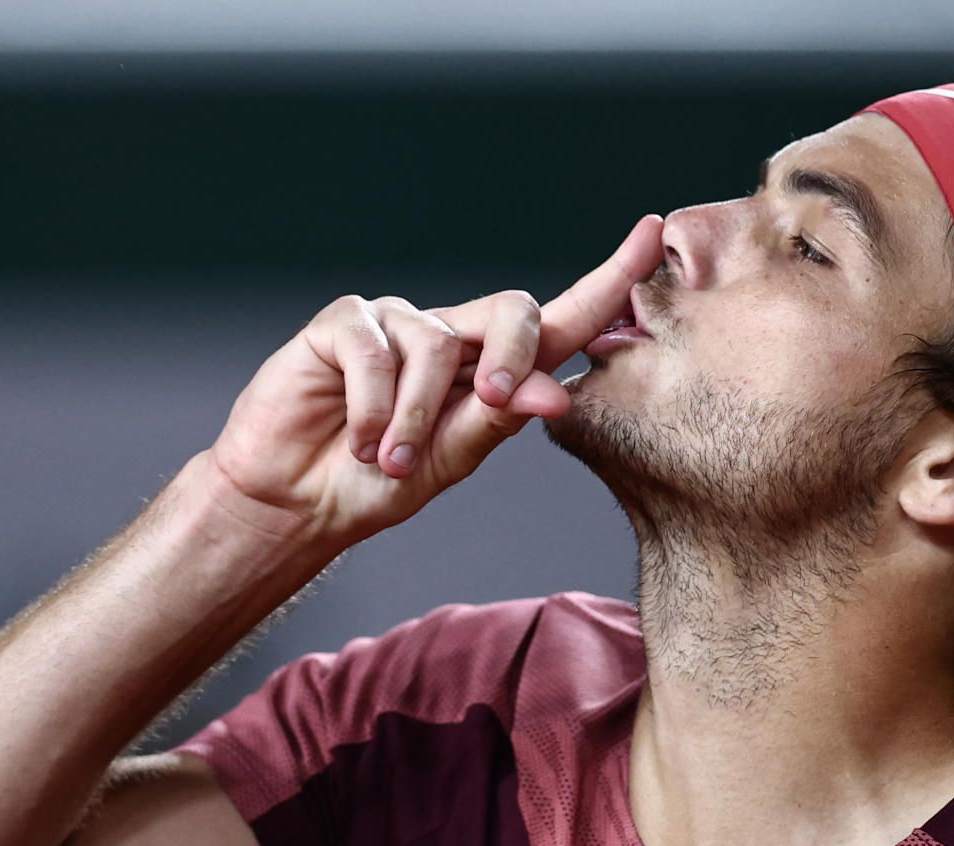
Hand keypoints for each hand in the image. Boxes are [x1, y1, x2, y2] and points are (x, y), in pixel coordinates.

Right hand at [206, 213, 664, 547]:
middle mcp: (450, 334)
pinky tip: (359, 438)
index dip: (608, 279)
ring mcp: (396, 323)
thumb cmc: (378, 483)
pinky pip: (374, 349)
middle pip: (513, 311)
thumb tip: (559, 394)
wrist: (299, 503)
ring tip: (390, 460)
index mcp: (491, 368)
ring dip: (417, 416)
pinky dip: (372, 406)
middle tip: (492, 404)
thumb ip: (500, 421)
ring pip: (437, 344)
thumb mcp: (450, 461)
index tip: (654, 234)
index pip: (560, 320)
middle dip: (514, 360)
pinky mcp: (343, 324)